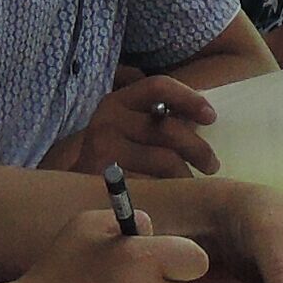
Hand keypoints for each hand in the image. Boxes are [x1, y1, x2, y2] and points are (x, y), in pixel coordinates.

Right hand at [60, 76, 218, 177]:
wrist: (70, 192)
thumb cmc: (113, 158)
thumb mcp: (130, 129)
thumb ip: (158, 120)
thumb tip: (206, 119)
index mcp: (118, 100)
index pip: (158, 86)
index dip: (189, 98)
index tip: (212, 117)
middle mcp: (108, 119)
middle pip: (167, 128)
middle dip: (198, 148)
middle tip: (212, 165)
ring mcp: (104, 148)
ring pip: (164, 159)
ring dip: (186, 174)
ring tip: (193, 184)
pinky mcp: (104, 177)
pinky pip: (152, 183)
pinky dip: (169, 191)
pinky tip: (173, 196)